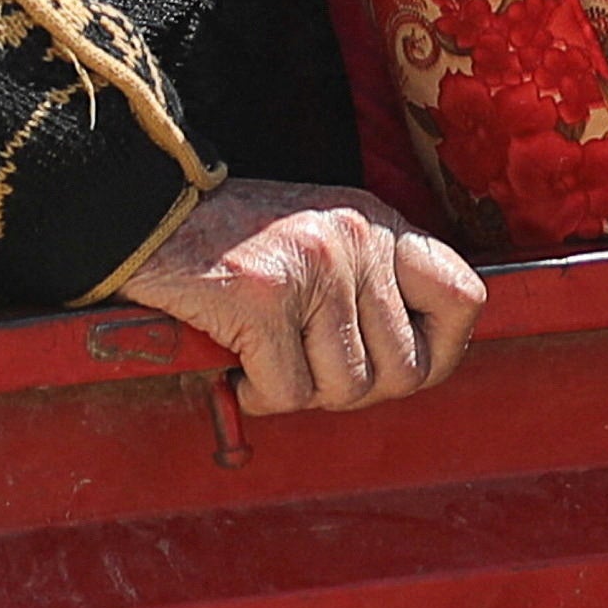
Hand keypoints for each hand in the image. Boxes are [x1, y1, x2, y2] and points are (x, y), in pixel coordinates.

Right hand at [113, 178, 482, 416]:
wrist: (143, 214)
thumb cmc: (229, 242)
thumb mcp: (319, 240)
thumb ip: (369, 285)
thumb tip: (417, 367)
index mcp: (375, 224)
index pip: (464, 297)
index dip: (442, 351)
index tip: (398, 365)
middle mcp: (355, 240)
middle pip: (404, 370)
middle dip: (355, 391)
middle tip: (309, 371)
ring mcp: (312, 268)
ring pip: (346, 389)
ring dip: (301, 392)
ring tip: (267, 358)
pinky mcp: (263, 299)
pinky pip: (288, 392)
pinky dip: (258, 394)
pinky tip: (237, 364)